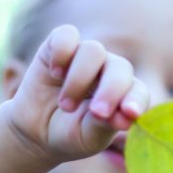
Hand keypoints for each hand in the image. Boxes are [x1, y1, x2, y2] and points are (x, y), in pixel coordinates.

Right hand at [7, 25, 148, 162]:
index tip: (130, 113)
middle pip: (120, 67)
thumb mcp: (87, 138)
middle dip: (111, 90)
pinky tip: (55, 73)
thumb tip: (122, 117)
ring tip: (66, 105)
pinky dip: (62, 52)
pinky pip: (66, 34)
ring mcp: (84, 57)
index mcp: (124, 94)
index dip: (136, 99)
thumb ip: (104, 127)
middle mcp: (108, 71)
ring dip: (79, 80)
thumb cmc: (69, 135)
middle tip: (97, 113)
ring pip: (93, 51)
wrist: (34, 131)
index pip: (138, 90)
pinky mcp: (58, 46)